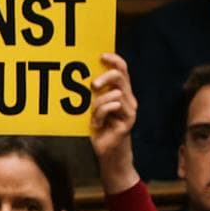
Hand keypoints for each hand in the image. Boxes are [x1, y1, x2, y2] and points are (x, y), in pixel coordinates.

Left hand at [89, 52, 139, 194]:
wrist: (107, 154)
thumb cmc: (97, 132)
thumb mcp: (92, 110)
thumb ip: (92, 96)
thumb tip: (79, 80)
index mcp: (121, 93)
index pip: (122, 70)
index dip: (114, 60)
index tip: (101, 55)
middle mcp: (128, 99)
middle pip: (121, 76)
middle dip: (106, 76)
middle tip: (93, 85)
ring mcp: (130, 110)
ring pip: (115, 93)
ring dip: (98, 104)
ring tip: (93, 117)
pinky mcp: (128, 121)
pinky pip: (112, 107)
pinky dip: (100, 114)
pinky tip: (97, 125)